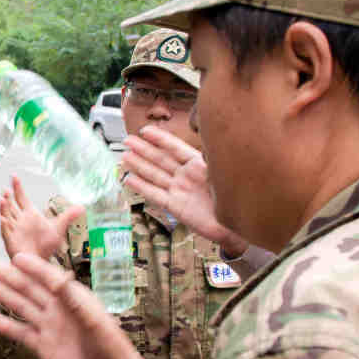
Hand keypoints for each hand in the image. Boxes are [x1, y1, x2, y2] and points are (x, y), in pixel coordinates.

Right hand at [0, 177, 81, 260]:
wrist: (41, 261)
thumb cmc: (46, 246)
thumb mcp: (59, 228)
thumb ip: (68, 216)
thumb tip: (82, 207)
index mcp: (29, 214)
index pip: (21, 197)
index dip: (17, 187)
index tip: (14, 176)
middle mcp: (20, 220)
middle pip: (11, 206)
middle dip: (8, 197)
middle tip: (6, 189)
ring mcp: (14, 230)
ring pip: (6, 216)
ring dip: (3, 208)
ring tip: (2, 200)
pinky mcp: (11, 241)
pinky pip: (6, 232)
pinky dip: (3, 225)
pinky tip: (2, 219)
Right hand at [0, 252, 141, 358]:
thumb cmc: (110, 348)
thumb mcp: (93, 321)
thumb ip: (73, 300)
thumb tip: (57, 279)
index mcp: (74, 299)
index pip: (50, 278)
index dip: (34, 267)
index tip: (17, 257)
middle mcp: (60, 310)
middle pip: (33, 290)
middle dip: (14, 278)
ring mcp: (52, 328)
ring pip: (25, 308)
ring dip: (8, 296)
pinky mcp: (45, 347)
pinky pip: (23, 334)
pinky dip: (10, 327)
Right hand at [121, 127, 248, 255]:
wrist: (234, 227)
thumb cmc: (234, 199)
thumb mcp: (223, 174)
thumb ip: (210, 159)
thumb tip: (204, 144)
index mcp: (199, 165)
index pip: (176, 148)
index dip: (160, 139)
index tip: (145, 131)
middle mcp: (187, 176)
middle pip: (161, 160)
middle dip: (143, 150)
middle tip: (128, 141)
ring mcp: (179, 190)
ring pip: (155, 175)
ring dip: (139, 166)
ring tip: (124, 157)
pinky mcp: (175, 206)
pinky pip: (155, 195)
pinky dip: (142, 187)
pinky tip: (130, 180)